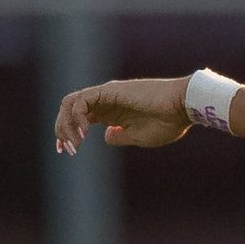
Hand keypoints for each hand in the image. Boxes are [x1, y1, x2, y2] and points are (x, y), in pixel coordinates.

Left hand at [54, 75, 188, 153]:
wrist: (182, 107)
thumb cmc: (167, 123)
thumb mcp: (139, 137)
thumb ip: (120, 137)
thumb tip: (106, 137)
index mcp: (110, 113)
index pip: (78, 119)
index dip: (67, 135)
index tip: (66, 152)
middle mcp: (105, 102)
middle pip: (69, 111)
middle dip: (62, 131)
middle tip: (67, 151)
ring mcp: (105, 95)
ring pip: (70, 103)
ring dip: (66, 124)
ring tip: (75, 143)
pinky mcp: (108, 91)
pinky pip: (81, 101)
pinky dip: (77, 117)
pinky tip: (85, 133)